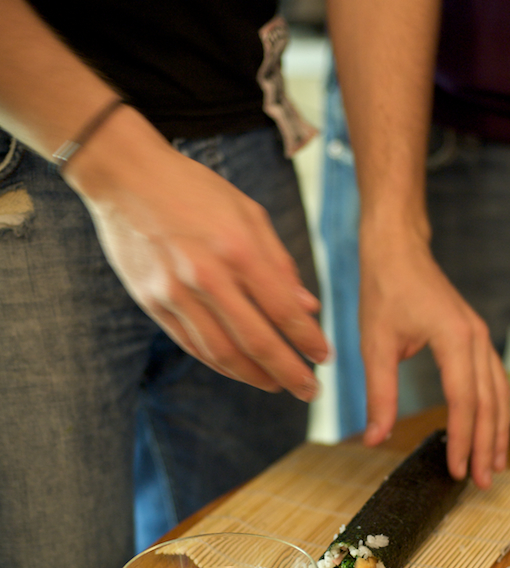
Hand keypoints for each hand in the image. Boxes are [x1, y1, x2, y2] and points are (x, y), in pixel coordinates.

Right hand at [67, 107, 328, 400]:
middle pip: (256, 341)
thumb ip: (279, 262)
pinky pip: (193, 345)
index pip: (283, 311)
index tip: (325, 359)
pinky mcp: (152, 302)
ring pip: (222, 353)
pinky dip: (220, 364)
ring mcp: (175, 293)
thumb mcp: (247, 213)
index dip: (308, 340)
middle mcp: (207, 276)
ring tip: (277, 385)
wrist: (125, 176)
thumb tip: (308, 308)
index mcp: (238, 248)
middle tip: (310, 391)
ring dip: (254, 377)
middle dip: (288, 372)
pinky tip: (241, 371)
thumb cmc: (194, 189)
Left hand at [358, 226, 509, 488]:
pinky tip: (489, 428)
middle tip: (482, 482)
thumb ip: (378, 395)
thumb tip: (375, 440)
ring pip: (498, 392)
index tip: (457, 472)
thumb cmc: (384, 290)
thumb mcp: (375, 345)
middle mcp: (475, 338)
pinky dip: (493, 408)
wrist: (397, 248)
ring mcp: (479, 336)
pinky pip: (493, 379)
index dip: (462, 440)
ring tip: (494, 465)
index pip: (464, 400)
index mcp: (454, 338)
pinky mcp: (474, 337)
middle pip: (489, 401)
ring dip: (497, 430)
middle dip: (486, 445)